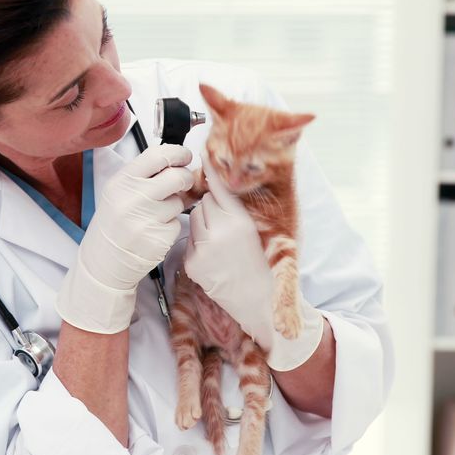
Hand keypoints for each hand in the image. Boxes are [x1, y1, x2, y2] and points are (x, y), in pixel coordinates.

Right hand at [56, 144, 193, 333]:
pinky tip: (154, 231)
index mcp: (122, 182)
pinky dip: (171, 226)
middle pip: (177, 176)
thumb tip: (178, 163)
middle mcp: (133, 199)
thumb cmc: (113, 225)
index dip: (178, 153)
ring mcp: (147, 220)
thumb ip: (144, 177)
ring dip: (175, 206)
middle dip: (185, 178)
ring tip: (154, 215)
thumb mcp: (118, 193)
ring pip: (179, 201)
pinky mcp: (160, 239)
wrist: (103, 262)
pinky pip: (177, 223)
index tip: (185, 156)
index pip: (158, 156)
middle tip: (182, 183)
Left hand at [184, 157, 323, 370]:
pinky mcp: (193, 263)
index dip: (212, 170)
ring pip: (194, 217)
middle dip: (212, 206)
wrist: (260, 301)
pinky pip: (191, 240)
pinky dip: (199, 242)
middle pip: (204, 200)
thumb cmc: (264, 264)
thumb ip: (240, 208)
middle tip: (226, 221)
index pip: (220, 187)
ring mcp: (204, 249)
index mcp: (240, 222)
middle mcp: (220, 233)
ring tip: (221, 239)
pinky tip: (215, 254)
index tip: (205, 153)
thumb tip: (223, 184)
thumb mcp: (260, 230)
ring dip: (204, 223)